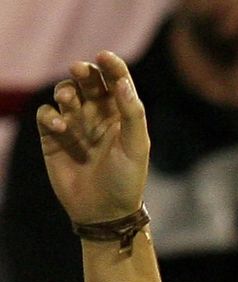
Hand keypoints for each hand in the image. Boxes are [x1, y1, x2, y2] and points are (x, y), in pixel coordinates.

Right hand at [37, 53, 149, 224]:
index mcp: (120, 114)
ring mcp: (75, 125)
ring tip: (69, 102)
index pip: (115, 79)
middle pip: (87, 80)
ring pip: (65, 93)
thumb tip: (122, 82)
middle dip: (83, 71)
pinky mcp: (54, 138)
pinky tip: (60, 128)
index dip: (110, 64)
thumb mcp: (136, 147)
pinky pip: (47, 115)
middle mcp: (96, 115)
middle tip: (79, 70)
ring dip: (65, 91)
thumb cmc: (125, 181)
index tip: (104, 57)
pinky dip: (50, 115)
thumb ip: (132, 113)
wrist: (104, 214)